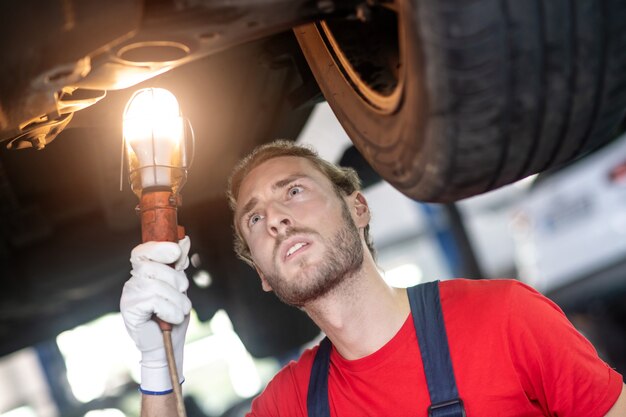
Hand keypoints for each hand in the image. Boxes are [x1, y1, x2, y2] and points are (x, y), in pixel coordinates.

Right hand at [120, 236, 191, 393]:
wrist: (167, 346)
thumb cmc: (172, 315)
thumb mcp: (180, 287)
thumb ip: (179, 264)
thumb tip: (183, 239)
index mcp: (143, 273)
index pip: (143, 251)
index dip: (158, 248)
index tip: (175, 252)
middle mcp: (133, 282)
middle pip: (153, 267)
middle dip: (176, 279)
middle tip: (182, 293)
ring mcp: (129, 296)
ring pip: (157, 286)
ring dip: (177, 300)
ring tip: (179, 311)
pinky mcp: (130, 311)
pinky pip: (154, 301)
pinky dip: (170, 311)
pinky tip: (171, 319)